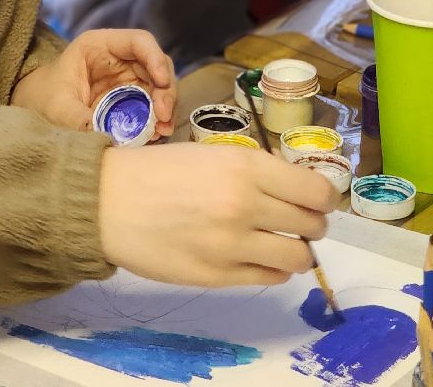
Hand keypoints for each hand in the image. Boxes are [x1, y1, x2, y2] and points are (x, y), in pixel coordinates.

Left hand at [11, 29, 175, 138]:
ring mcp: (127, 80)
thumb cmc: (42, 100)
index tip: (161, 82)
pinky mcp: (130, 100)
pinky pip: (151, 107)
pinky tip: (157, 135)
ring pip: (159, 87)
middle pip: (156, 65)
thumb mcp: (58, 109)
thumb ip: (81, 121)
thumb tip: (109, 139)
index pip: (138, 41)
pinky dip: (157, 120)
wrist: (31, 112)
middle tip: (164, 116)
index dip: (155, 58)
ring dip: (165, 108)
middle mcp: (119, 59)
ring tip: (162, 130)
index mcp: (99, 46)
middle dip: (165, 90)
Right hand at [99, 143, 336, 286]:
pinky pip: (269, 278)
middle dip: (312, 225)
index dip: (323, 198)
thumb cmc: (157, 171)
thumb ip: (254, 171)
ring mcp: (232, 245)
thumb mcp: (211, 153)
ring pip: (298, 258)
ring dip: (297, 252)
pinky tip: (258, 258)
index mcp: (246, 167)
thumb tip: (294, 189)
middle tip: (299, 223)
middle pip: (313, 225)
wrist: (108, 202)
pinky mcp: (218, 276)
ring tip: (282, 245)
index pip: (316, 191)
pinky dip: (273, 269)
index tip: (316, 200)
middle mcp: (246, 205)